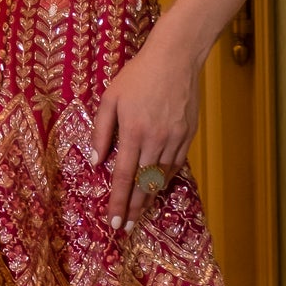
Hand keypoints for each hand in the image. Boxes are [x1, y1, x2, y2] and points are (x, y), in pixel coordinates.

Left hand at [94, 25, 199, 234]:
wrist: (175, 58)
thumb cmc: (138, 75)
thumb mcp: (110, 98)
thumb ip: (101, 131)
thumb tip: (97, 161)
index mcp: (133, 132)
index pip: (122, 176)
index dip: (117, 201)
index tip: (113, 221)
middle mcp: (155, 140)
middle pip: (142, 184)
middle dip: (133, 209)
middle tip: (126, 228)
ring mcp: (174, 139)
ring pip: (160, 178)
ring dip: (149, 198)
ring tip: (138, 212)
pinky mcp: (188, 136)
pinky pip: (175, 165)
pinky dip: (164, 179)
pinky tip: (156, 187)